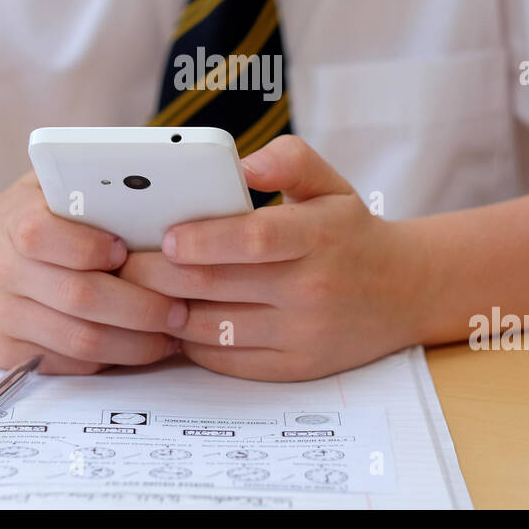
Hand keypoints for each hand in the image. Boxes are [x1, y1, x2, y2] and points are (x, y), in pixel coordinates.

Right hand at [0, 171, 186, 373]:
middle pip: (81, 298)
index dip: (94, 248)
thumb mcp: (34, 189)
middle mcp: (6, 273)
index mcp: (16, 225)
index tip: (128, 250)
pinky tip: (136, 349)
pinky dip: (107, 361)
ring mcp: (5, 318)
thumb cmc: (8, 223)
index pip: (50, 237)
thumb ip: (81, 182)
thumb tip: (150, 176)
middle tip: (181, 308)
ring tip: (170, 334)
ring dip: (134, 344)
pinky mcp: (7, 355)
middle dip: (141, 307)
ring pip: (80, 341)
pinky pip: (67, 364)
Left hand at [119, 136, 425, 380]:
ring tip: (138, 290)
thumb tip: (241, 166)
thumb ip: (288, 161)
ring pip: (212, 327)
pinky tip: (172, 318)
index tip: (165, 235)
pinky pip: (224, 359)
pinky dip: (188, 341)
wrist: (404, 292)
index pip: (254, 239)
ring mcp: (302, 334)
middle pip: (217, 285)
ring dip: (165, 310)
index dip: (203, 239)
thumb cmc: (349, 232)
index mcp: (318, 236)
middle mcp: (311, 289)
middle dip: (159, 274)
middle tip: (124, 262)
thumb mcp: (331, 183)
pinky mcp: (293, 368)